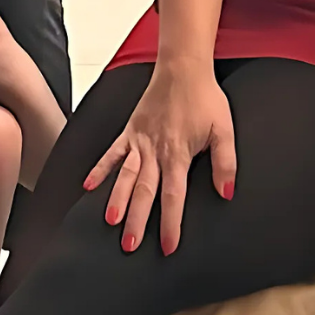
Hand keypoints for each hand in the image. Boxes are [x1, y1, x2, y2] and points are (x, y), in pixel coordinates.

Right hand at [83, 63, 236, 254]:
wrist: (183, 68)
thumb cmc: (205, 99)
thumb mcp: (224, 130)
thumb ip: (225, 163)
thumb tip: (226, 192)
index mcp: (178, 154)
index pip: (173, 196)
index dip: (170, 223)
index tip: (167, 245)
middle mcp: (155, 151)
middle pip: (144, 192)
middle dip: (136, 220)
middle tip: (129, 245)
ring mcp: (139, 141)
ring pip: (125, 176)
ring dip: (116, 199)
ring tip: (110, 220)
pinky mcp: (130, 131)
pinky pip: (112, 153)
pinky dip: (100, 168)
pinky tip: (89, 186)